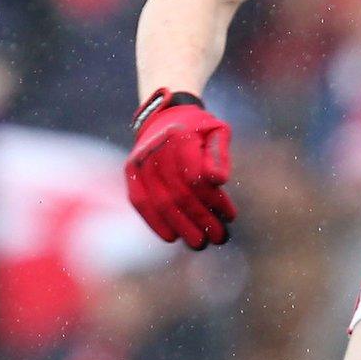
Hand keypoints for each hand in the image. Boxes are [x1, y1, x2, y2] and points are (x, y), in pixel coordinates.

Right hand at [126, 89, 234, 249]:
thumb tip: (219, 180)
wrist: (164, 116)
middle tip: (218, 237)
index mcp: (179, 136)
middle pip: (179, 194)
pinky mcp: (130, 172)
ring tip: (200, 243)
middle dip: (201, 220)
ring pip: (161, 202)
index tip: (230, 216)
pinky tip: (172, 237)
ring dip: (182, 227)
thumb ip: (219, 155)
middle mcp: (156, 148)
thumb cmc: (197, 129)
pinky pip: (140, 202)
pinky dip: (155, 222)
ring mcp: (140, 161)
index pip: (197, 178)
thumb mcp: (217, 132)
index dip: (214, 201)